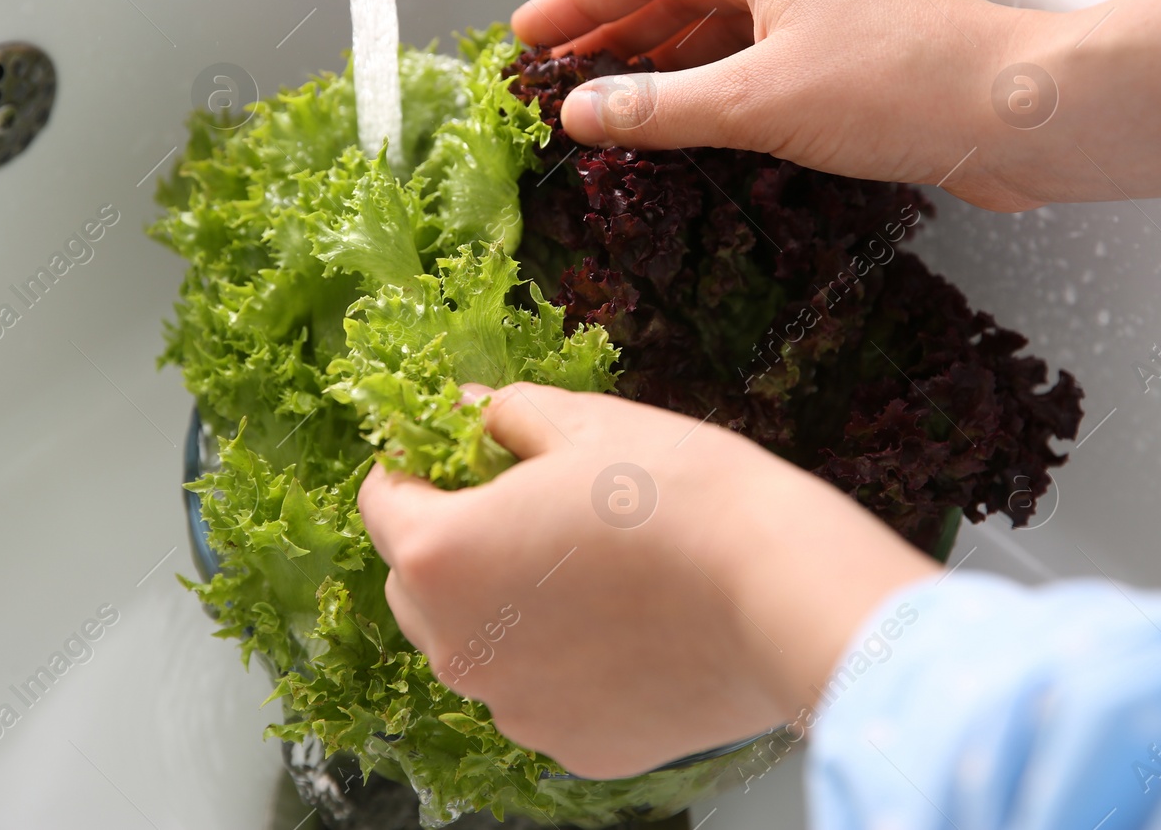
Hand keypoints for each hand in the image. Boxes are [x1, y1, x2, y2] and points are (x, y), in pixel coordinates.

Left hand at [357, 383, 937, 778]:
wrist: (780, 592)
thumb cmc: (679, 498)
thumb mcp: (581, 422)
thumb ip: (502, 415)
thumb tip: (470, 413)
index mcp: (438, 557)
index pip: (380, 501)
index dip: (415, 466)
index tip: (453, 454)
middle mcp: (457, 649)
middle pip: (416, 585)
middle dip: (452, 542)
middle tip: (523, 507)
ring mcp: (515, 710)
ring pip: (477, 645)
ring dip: (504, 608)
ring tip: (586, 568)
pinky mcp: (575, 747)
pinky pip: (539, 693)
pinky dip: (561, 662)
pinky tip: (624, 624)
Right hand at [511, 0, 1160, 210]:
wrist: (1019, 110)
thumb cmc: (903, 84)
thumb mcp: (755, 102)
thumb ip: (658, 110)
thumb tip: (583, 111)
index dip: (573, 3)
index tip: (527, 37)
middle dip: (610, 37)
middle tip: (555, 79)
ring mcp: (821, 0)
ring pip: (714, 25)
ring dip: (659, 65)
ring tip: (605, 106)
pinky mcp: (847, 45)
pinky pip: (753, 54)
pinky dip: (710, 84)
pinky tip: (685, 123)